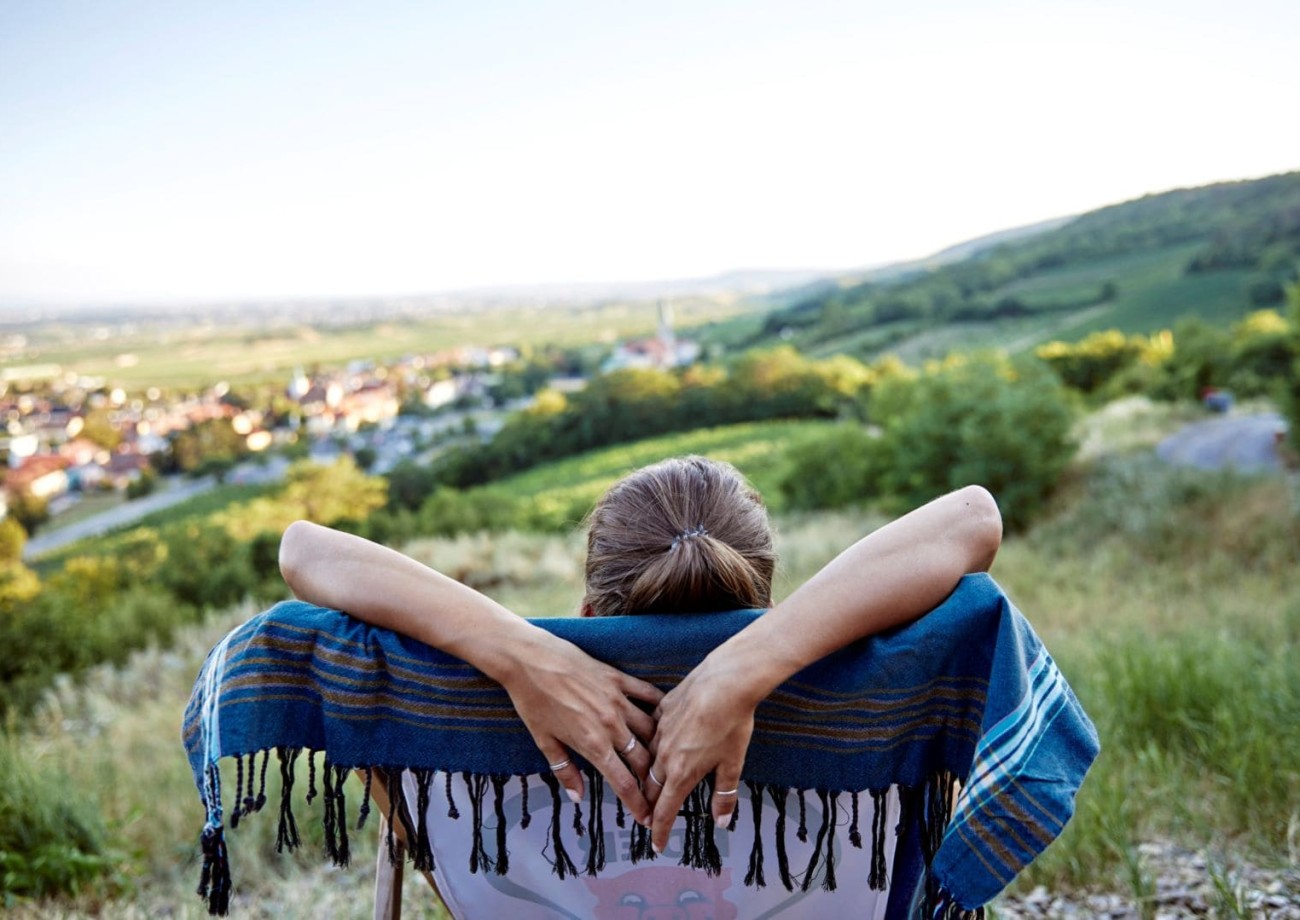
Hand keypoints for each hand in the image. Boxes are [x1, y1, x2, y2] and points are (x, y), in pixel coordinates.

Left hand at [500, 629, 662, 824]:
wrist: (530, 660)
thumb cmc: (533, 700)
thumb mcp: (544, 741)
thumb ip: (565, 770)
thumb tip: (578, 796)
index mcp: (592, 744)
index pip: (623, 782)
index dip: (637, 804)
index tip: (645, 818)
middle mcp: (610, 725)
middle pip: (643, 759)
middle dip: (652, 781)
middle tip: (656, 792)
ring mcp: (617, 700)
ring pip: (651, 730)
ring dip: (658, 748)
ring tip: (663, 760)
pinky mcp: (618, 679)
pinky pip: (647, 695)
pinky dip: (659, 708)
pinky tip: (665, 718)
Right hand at [643, 650, 760, 852]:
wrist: (725, 680)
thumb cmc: (732, 722)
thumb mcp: (733, 763)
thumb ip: (724, 795)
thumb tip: (721, 820)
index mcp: (681, 772)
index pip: (664, 810)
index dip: (660, 830)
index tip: (656, 844)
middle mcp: (665, 754)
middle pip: (651, 787)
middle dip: (650, 804)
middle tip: (650, 815)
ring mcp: (661, 730)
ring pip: (648, 759)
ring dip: (648, 774)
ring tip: (650, 783)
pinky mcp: (662, 709)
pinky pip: (652, 732)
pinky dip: (653, 744)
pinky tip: (658, 743)